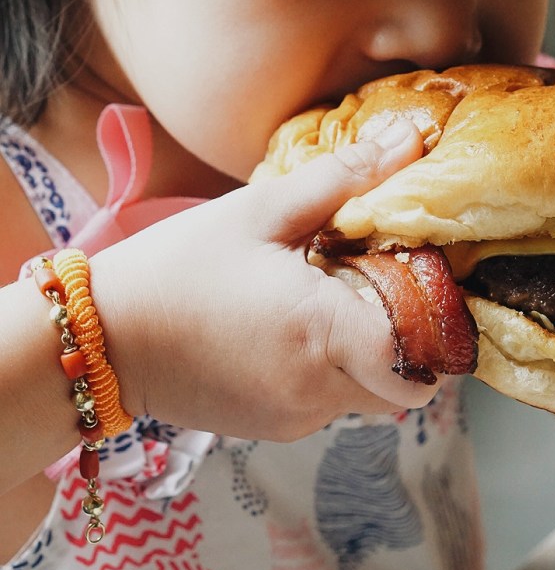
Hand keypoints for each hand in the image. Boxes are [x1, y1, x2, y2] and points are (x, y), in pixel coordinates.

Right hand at [89, 119, 434, 440]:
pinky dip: (332, 370)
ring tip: (331, 299)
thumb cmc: (179, 267)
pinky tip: (296, 327)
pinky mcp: (275, 429)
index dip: (437, 321)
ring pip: (372, 395)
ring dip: (370, 353)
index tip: (423, 279)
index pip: (422, 357)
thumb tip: (408, 140)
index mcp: (322, 332)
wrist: (103, 338)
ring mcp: (296, 417)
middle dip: (410, 335)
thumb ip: (343, 177)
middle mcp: (317, 390)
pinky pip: (331, 404)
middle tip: (380, 283)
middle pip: (407, 380)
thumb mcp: (260, 210)